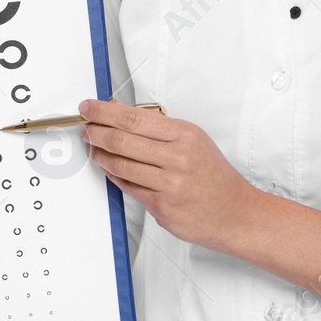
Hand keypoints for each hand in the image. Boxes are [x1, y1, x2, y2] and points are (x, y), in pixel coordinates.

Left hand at [79, 98, 258, 252]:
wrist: (235, 213)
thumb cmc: (214, 177)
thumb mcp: (194, 141)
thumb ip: (159, 128)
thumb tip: (122, 112)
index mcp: (185, 135)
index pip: (134, 118)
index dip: (104, 112)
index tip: (89, 108)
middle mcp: (177, 157)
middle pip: (122, 139)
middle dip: (96, 132)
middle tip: (85, 128)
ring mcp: (169, 184)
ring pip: (121, 165)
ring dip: (100, 155)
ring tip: (93, 148)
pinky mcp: (161, 207)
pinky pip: (128, 187)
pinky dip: (114, 176)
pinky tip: (110, 169)